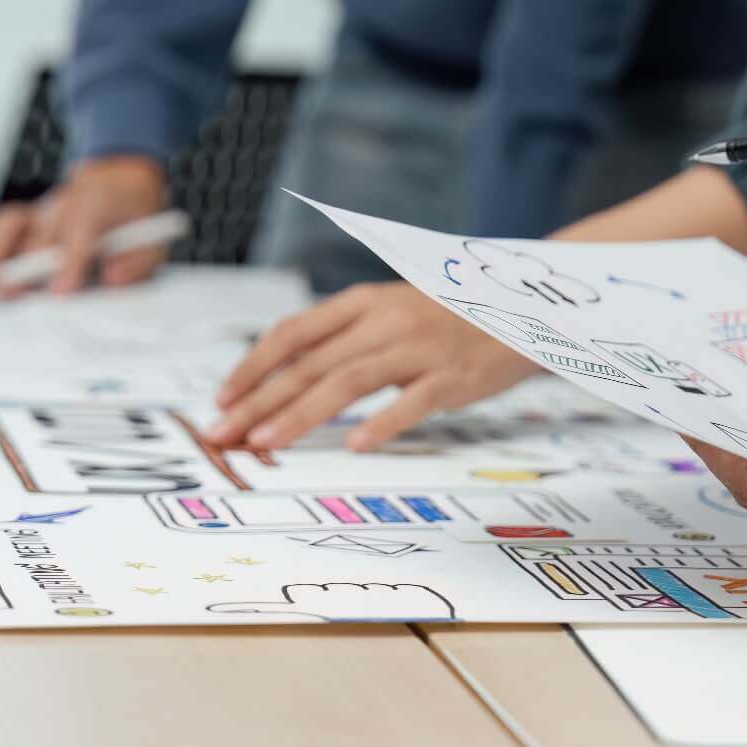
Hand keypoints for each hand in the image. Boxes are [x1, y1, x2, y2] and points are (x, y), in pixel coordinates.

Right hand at [0, 155, 167, 295]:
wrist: (121, 175)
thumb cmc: (136, 213)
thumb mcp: (155, 238)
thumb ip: (138, 261)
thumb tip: (111, 278)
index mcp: (101, 203)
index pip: (81, 230)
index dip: (70, 261)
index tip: (61, 291)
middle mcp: (65, 204)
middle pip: (40, 232)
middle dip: (23, 264)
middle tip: (6, 292)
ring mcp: (42, 209)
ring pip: (11, 223)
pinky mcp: (27, 219)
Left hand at [206, 282, 539, 450]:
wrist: (524, 306)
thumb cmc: (449, 317)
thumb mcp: (392, 311)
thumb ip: (346, 337)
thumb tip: (286, 377)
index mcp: (365, 300)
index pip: (295, 332)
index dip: (254, 364)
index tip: (222, 397)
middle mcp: (387, 319)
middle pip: (311, 362)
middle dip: (260, 400)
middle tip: (223, 433)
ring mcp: (421, 346)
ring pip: (349, 381)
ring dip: (301, 413)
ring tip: (267, 441)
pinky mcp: (455, 374)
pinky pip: (413, 401)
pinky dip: (383, 422)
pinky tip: (355, 446)